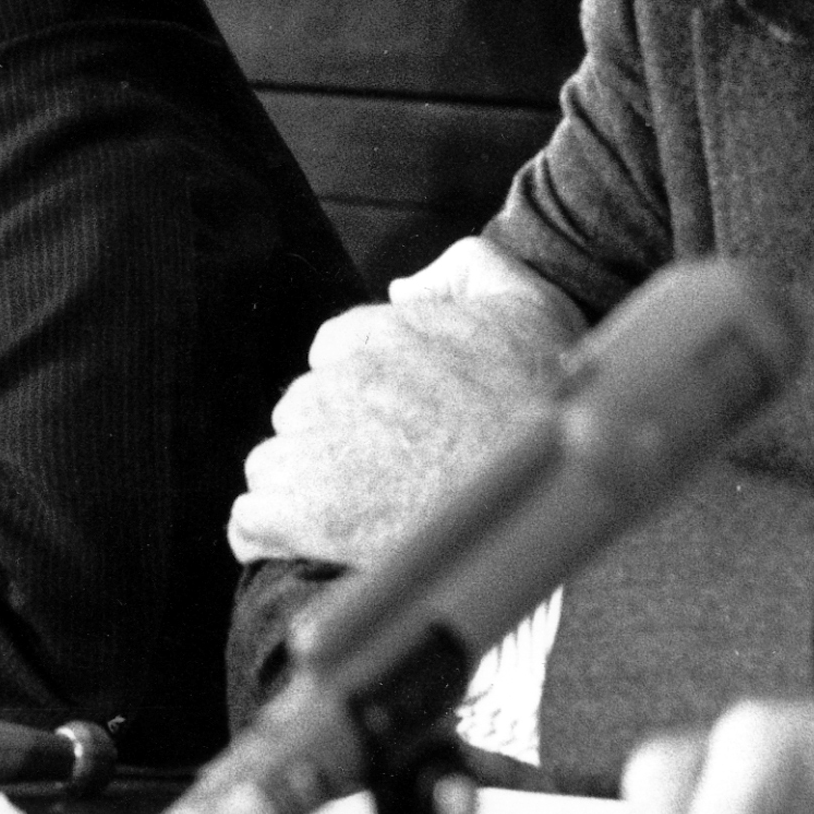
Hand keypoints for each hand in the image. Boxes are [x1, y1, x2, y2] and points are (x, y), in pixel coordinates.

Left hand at [227, 240, 580, 566]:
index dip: (359, 390)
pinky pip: (251, 520)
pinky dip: (263, 534)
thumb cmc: (552, 405)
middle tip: (383, 472)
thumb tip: (403, 286)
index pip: (332, 353)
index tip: (392, 422)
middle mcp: (338, 386)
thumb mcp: (527, 302)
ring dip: (301, 486)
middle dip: (330, 437)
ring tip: (354, 514)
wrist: (562, 497)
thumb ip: (464, 269)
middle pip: (301, 410)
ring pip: (274, 463)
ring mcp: (318, 450)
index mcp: (378, 338)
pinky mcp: (306, 515)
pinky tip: (292, 544)